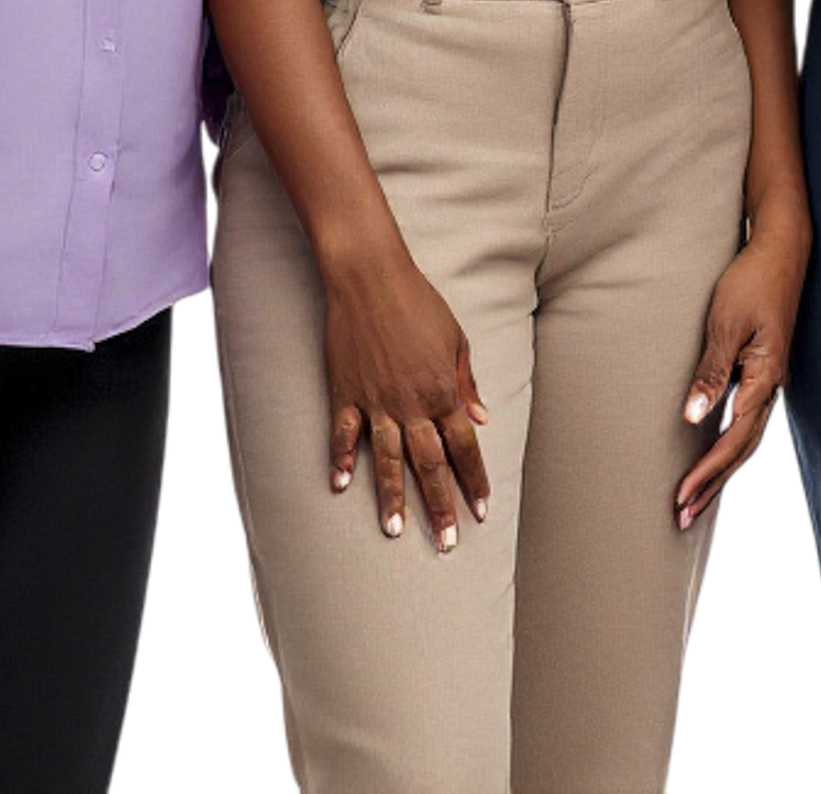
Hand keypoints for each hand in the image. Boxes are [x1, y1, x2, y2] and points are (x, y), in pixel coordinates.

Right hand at [321, 249, 494, 552]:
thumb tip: (481, 420)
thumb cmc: (419, 303)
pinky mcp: (346, 393)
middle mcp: (412, 404)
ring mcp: (376, 401)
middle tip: (446, 543)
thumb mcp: (455, 339)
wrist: (370, 278)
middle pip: (429, 466)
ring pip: (386, 461)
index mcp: (442, 391)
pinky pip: (344, 435)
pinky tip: (340, 486)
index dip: (473, 482)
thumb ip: (466, 383)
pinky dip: (342, 461)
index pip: (464, 449)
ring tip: (394, 532)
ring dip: (392, 498)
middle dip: (440, 507)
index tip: (479, 512)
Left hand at [676, 221, 808, 531]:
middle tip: (682, 518)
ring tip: (695, 499)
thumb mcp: (726, 323)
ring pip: (744, 438)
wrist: (782, 252)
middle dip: (712, 485)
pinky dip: (728, 445)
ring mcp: (769, 381)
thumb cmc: (752, 282)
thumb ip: (712, 372)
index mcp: (765, 379)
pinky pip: (745, 419)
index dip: (706, 473)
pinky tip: (714, 455)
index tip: (681, 499)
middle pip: (740, 449)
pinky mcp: (762, 372)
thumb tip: (693, 418)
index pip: (731, 440)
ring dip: (720, 471)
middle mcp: (771, 387)